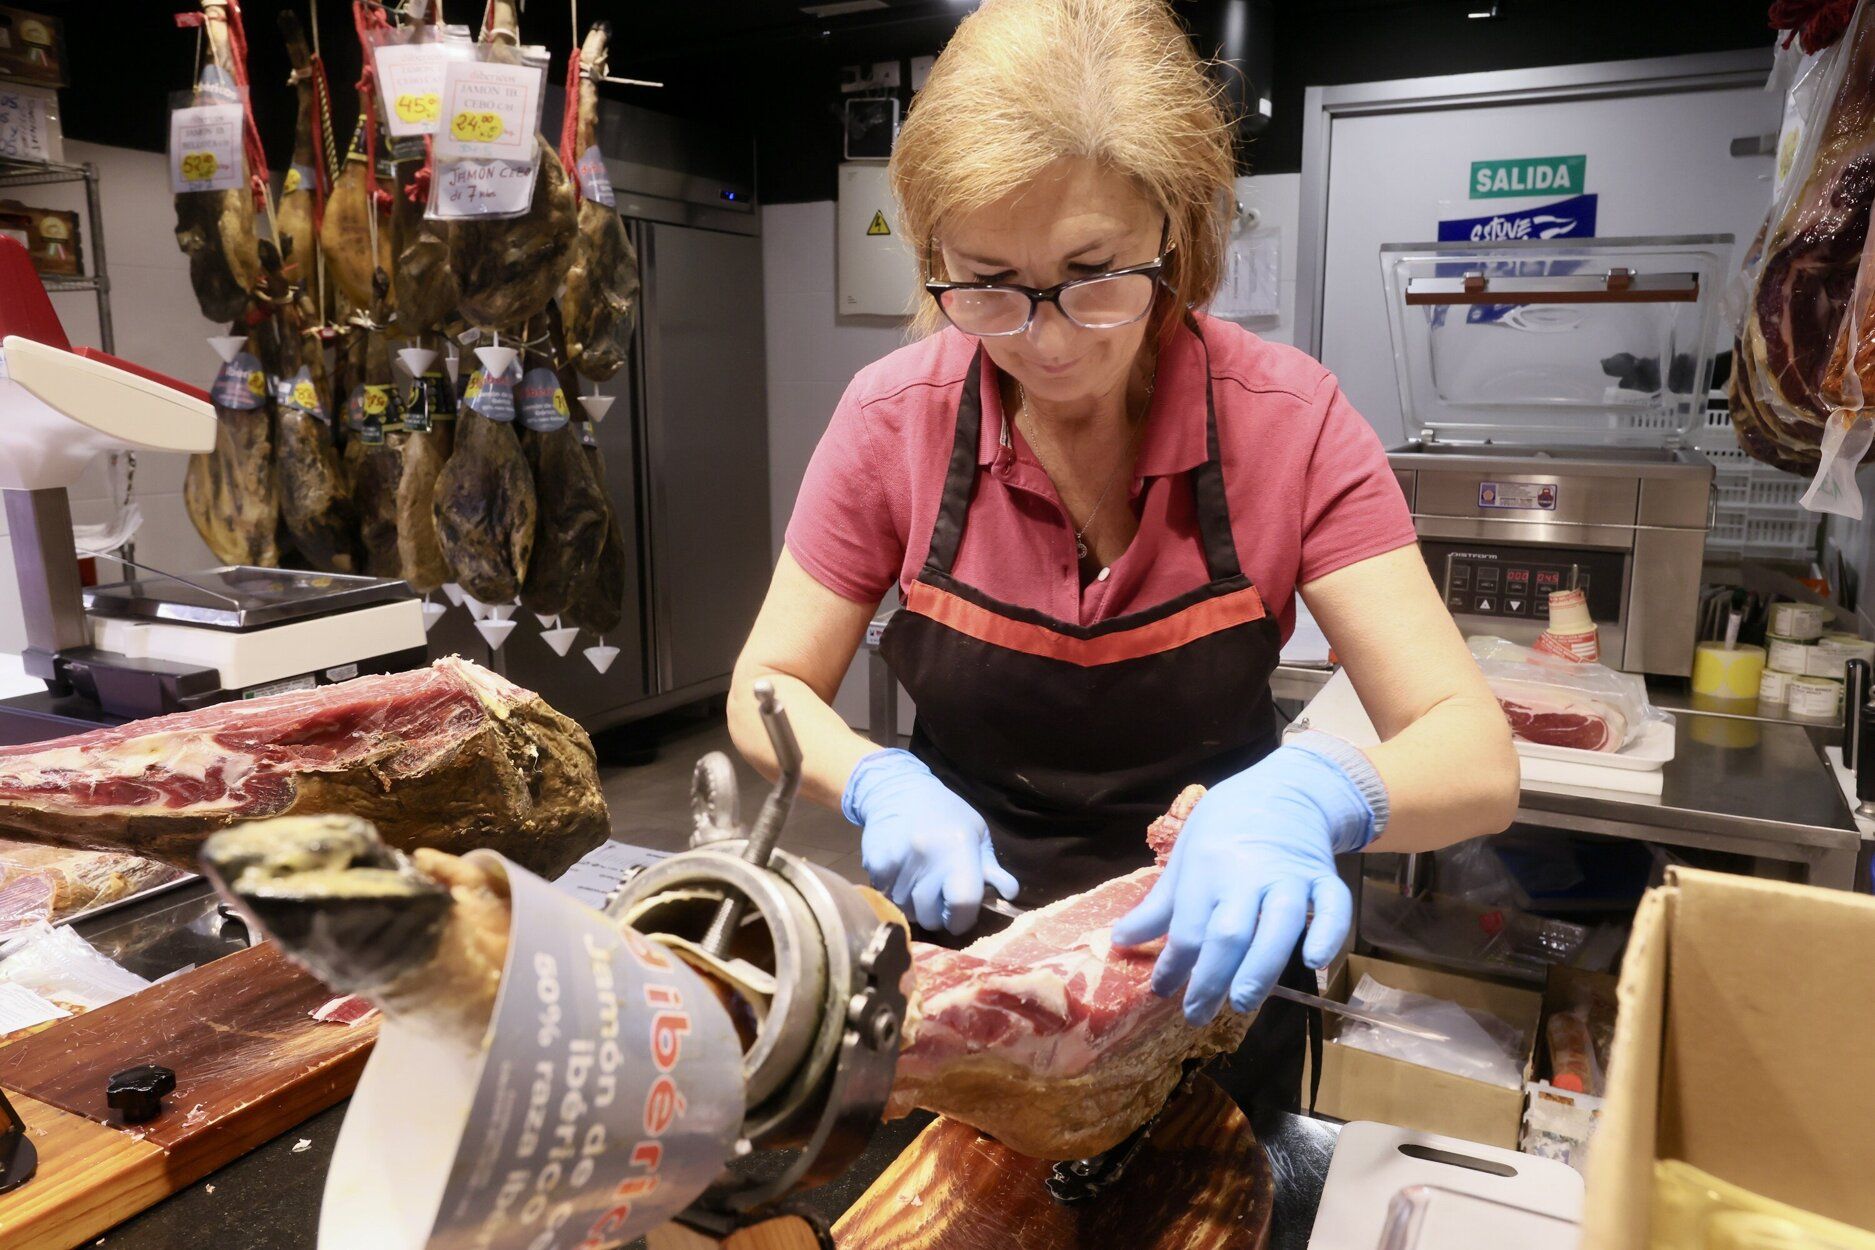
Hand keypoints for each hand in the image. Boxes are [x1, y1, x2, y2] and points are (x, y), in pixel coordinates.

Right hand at [843, 749, 1019, 934]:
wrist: (896, 790)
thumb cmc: (945, 812)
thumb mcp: (975, 832)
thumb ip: (990, 866)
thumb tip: (1009, 893)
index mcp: (957, 848)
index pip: (962, 903)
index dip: (963, 919)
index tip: (961, 916)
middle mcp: (926, 857)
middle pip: (931, 917)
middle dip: (938, 915)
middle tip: (939, 897)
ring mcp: (897, 863)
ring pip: (908, 912)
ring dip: (916, 906)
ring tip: (920, 882)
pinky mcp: (874, 866)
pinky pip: (887, 899)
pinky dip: (896, 895)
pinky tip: (902, 875)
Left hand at [1109, 735, 1382, 1025]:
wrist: (1281, 788)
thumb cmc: (1223, 826)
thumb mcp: (1184, 856)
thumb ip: (1157, 905)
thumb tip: (1119, 941)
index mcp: (1207, 868)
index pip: (1189, 928)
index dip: (1173, 965)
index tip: (1162, 991)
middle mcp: (1248, 873)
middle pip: (1230, 933)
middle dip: (1212, 979)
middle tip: (1198, 1014)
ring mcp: (1290, 875)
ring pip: (1279, 924)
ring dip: (1261, 967)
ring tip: (1243, 1002)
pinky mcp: (1324, 876)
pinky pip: (1334, 906)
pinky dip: (1328, 933)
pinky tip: (1314, 962)